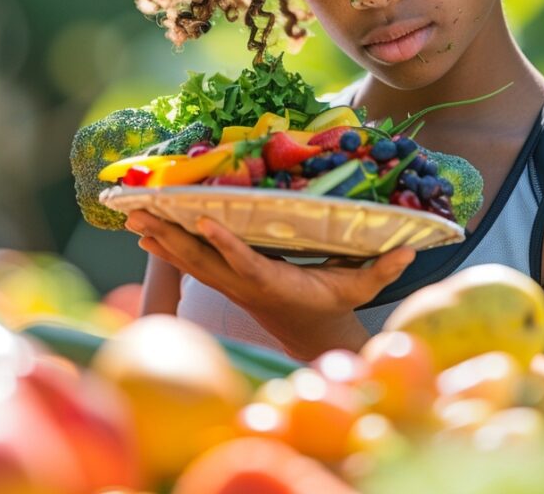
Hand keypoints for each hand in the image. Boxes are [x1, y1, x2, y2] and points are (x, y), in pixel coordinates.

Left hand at [125, 210, 414, 358]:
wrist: (308, 328)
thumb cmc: (332, 301)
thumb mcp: (360, 287)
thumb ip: (383, 270)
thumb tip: (411, 250)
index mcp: (274, 283)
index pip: (245, 262)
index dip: (224, 244)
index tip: (203, 221)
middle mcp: (244, 284)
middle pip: (202, 261)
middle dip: (172, 238)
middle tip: (141, 216)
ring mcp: (229, 283)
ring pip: (189, 261)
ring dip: (160, 240)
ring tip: (131, 218)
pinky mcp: (222, 278)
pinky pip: (189, 262)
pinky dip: (166, 246)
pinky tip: (143, 232)